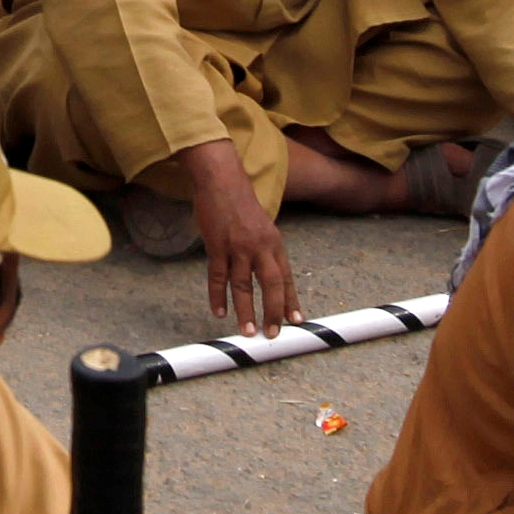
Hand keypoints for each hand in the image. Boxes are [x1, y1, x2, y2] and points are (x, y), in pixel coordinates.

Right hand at [181, 139, 294, 335]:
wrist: (221, 180)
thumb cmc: (240, 204)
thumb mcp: (262, 227)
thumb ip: (265, 250)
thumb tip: (267, 276)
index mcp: (275, 243)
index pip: (287, 277)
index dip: (291, 300)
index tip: (296, 320)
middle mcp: (260, 246)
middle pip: (271, 284)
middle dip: (273, 311)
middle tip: (272, 333)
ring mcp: (238, 246)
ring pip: (243, 286)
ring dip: (245, 311)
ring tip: (246, 331)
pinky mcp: (217, 246)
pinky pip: (218, 277)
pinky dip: (217, 296)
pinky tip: (218, 311)